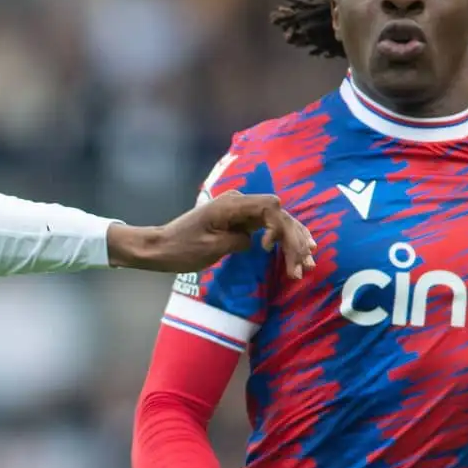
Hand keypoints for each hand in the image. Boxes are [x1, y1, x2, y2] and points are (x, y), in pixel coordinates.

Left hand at [109, 192, 315, 277]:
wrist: (161, 247)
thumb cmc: (181, 248)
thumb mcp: (211, 247)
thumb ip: (238, 240)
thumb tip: (255, 240)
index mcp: (231, 204)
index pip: (270, 207)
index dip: (279, 228)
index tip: (269, 249)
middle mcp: (238, 202)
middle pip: (278, 214)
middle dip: (294, 239)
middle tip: (304, 265)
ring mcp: (240, 211)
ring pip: (277, 221)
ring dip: (293, 242)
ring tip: (307, 263)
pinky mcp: (240, 222)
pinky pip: (267, 228)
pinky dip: (282, 241)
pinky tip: (296, 253)